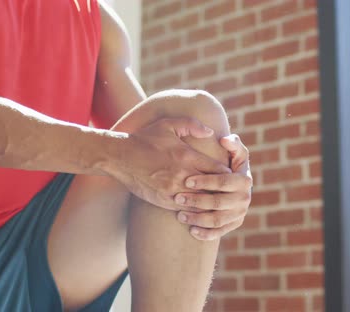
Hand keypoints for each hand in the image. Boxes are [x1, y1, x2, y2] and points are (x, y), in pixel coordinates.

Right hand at [112, 117, 230, 209]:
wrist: (119, 157)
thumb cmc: (145, 139)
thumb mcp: (168, 124)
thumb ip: (192, 125)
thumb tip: (211, 132)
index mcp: (187, 156)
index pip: (218, 170)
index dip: (227, 173)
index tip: (229, 174)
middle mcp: (182, 175)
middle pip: (213, 188)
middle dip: (222, 190)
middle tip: (229, 191)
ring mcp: (173, 190)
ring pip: (201, 202)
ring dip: (210, 202)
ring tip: (218, 203)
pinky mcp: (164, 200)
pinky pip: (186, 209)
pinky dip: (195, 210)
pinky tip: (200, 210)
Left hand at [174, 134, 251, 239]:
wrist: (232, 183)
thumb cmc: (227, 163)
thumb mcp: (233, 151)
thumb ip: (231, 143)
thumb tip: (224, 139)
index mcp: (244, 180)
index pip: (224, 181)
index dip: (206, 181)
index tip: (187, 181)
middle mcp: (245, 198)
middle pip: (219, 202)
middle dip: (197, 201)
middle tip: (178, 199)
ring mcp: (239, 213)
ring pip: (217, 219)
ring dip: (198, 219)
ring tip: (180, 215)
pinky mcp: (234, 224)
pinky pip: (220, 232)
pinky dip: (206, 233)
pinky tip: (191, 230)